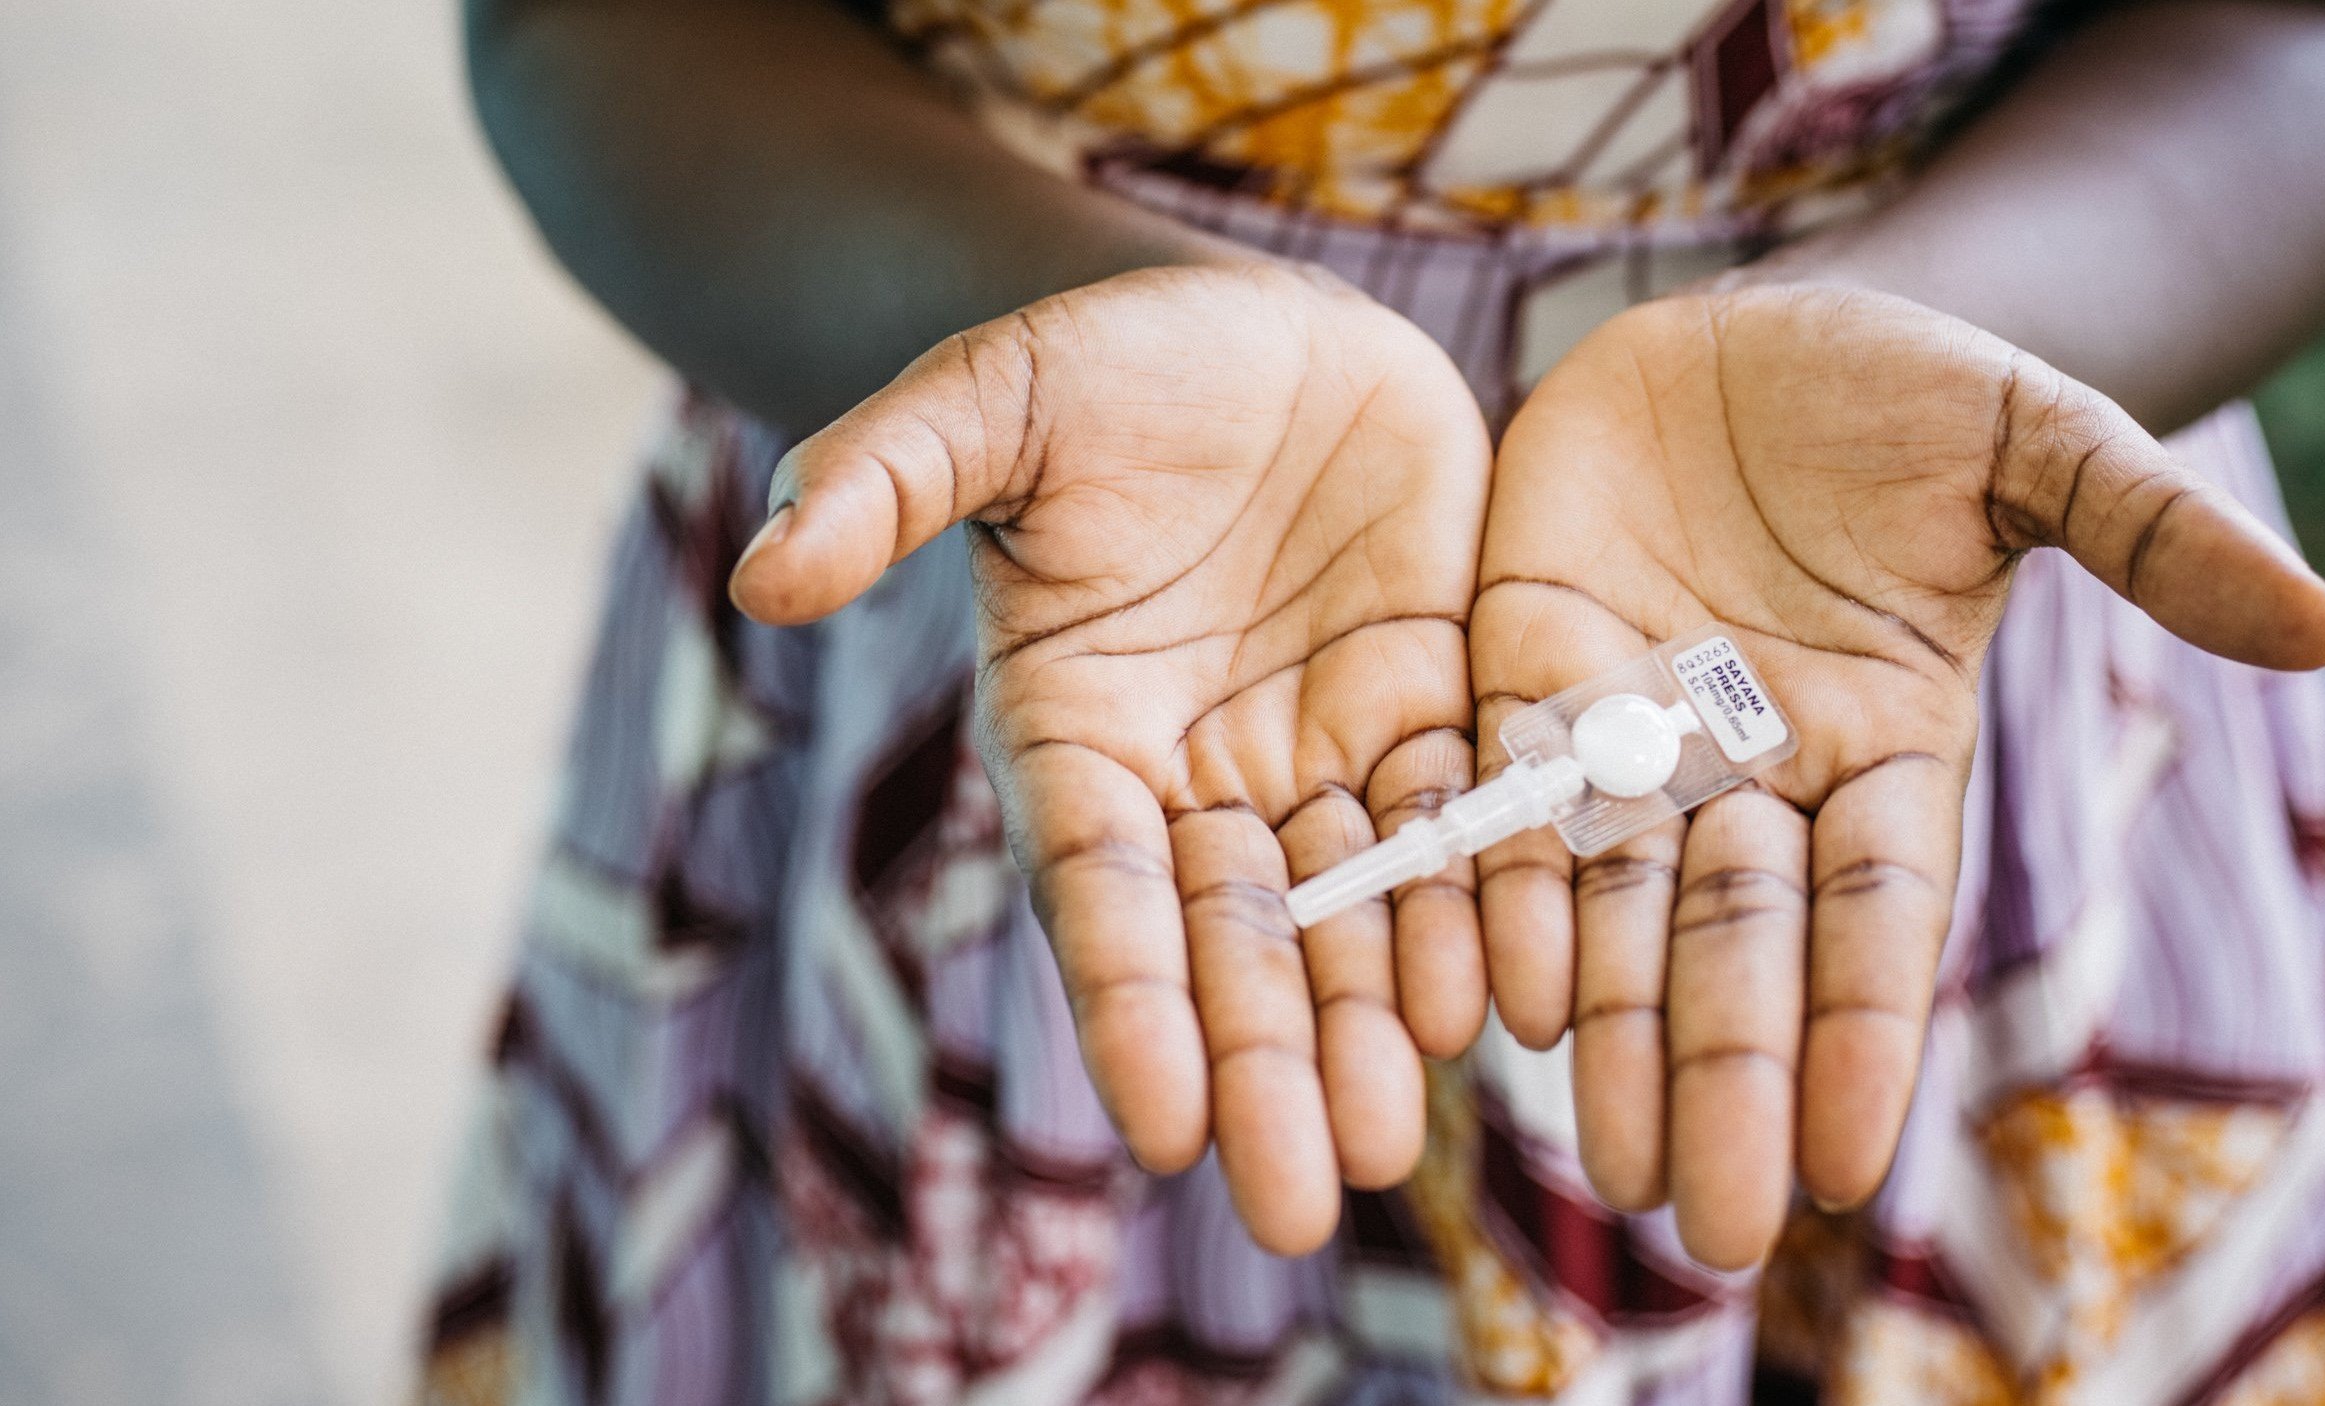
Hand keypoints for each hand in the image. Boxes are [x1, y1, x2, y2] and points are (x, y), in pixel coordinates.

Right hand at [730, 264, 1492, 1254]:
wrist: (1258, 327)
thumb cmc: (1102, 364)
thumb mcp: (989, 400)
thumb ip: (888, 477)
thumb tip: (761, 574)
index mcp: (1078, 733)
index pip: (1098, 887)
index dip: (1128, 1000)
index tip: (1163, 1121)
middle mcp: (1198, 774)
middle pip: (1233, 942)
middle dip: (1263, 1064)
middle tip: (1296, 1198)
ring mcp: (1321, 751)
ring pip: (1354, 910)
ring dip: (1374, 1022)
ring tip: (1393, 1138)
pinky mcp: (1432, 706)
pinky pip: (1465, 821)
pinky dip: (1483, 905)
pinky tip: (1511, 996)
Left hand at [1471, 285, 2324, 1267]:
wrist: (1738, 331)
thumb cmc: (1901, 388)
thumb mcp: (2033, 437)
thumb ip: (2148, 529)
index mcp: (1882, 742)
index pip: (1874, 914)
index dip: (1859, 1030)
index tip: (1840, 1160)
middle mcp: (1751, 769)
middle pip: (1737, 945)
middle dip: (1722, 1078)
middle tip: (1703, 1224)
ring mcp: (1630, 731)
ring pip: (1616, 905)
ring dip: (1608, 1032)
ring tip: (1598, 1163)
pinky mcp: (1522, 672)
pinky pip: (1503, 802)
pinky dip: (1499, 895)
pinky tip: (1494, 996)